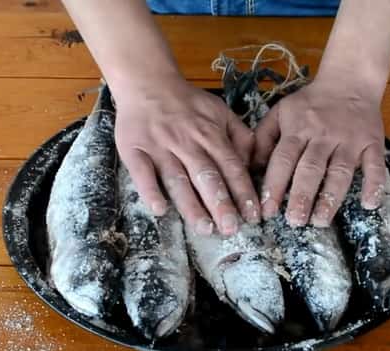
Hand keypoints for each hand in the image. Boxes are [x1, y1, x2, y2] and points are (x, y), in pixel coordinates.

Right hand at [114, 78, 259, 235]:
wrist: (147, 82)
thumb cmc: (187, 102)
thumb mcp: (220, 111)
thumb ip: (240, 136)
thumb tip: (255, 163)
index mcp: (210, 134)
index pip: (231, 166)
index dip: (243, 192)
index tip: (253, 215)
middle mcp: (187, 142)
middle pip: (207, 176)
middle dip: (221, 204)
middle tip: (231, 229)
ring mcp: (160, 147)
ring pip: (178, 179)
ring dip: (191, 205)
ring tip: (204, 228)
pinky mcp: (135, 149)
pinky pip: (142, 173)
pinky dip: (150, 191)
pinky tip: (160, 210)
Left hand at [254, 80, 385, 226]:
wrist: (349, 81)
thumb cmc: (309, 103)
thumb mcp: (280, 112)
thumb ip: (263, 137)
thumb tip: (249, 166)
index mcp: (298, 129)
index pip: (283, 160)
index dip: (274, 186)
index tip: (267, 211)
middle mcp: (323, 136)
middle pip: (311, 168)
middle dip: (302, 196)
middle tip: (294, 222)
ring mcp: (349, 140)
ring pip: (340, 171)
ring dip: (330, 198)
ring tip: (320, 220)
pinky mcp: (372, 143)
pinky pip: (375, 165)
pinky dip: (375, 184)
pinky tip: (369, 204)